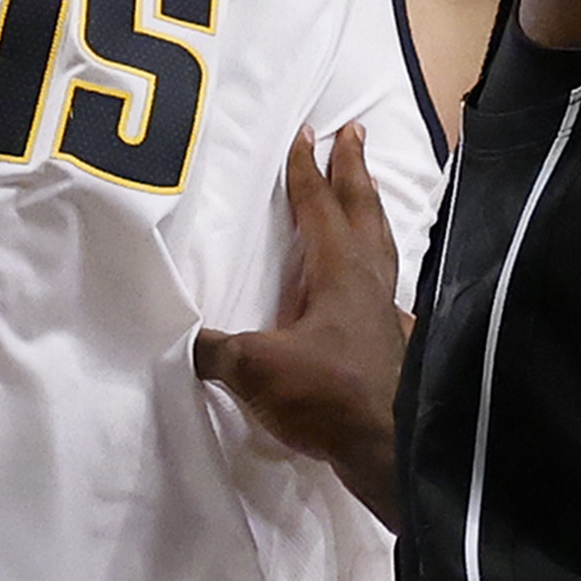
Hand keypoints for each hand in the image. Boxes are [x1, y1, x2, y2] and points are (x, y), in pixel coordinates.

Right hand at [192, 121, 408, 520]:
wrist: (389, 449)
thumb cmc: (325, 395)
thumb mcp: (254, 369)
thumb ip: (215, 350)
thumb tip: (182, 340)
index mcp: (337, 272)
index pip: (319, 207)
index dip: (308, 169)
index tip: (309, 131)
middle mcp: (369, 282)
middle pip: (364, 211)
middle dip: (355, 169)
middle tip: (357, 131)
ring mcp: (389, 314)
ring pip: (383, 247)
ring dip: (372, 213)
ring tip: (368, 193)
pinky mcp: (397, 346)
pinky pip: (388, 293)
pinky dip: (381, 277)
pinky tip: (379, 292)